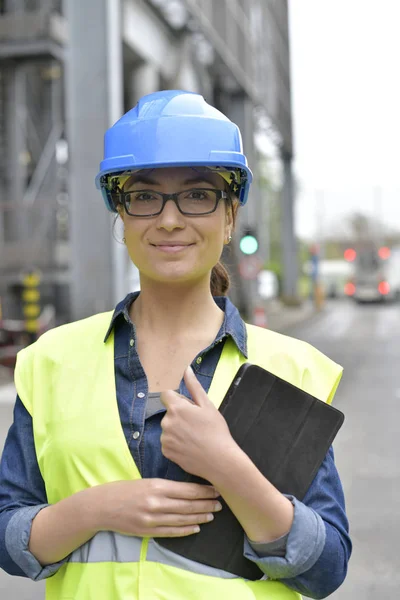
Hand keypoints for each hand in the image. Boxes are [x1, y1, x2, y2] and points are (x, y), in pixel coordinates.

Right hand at [98, 478, 221, 536]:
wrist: (102, 506)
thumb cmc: (125, 490)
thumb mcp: (146, 481)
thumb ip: (165, 486)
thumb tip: (188, 489)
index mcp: (157, 486)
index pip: (187, 490)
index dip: (204, 491)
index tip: (216, 490)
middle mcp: (156, 503)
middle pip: (188, 505)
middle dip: (206, 504)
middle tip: (219, 503)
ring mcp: (152, 519)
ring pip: (182, 519)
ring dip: (199, 517)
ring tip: (211, 515)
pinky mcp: (148, 531)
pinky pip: (171, 531)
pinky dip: (186, 530)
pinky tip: (196, 527)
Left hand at [160, 366, 236, 480]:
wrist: (219, 460)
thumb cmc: (216, 430)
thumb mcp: (207, 405)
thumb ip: (194, 386)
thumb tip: (186, 369)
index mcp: (176, 408)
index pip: (166, 395)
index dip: (178, 399)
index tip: (189, 408)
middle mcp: (166, 422)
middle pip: (169, 412)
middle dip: (179, 415)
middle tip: (197, 425)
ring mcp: (165, 438)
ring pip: (168, 428)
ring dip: (177, 429)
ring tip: (194, 437)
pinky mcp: (166, 452)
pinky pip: (168, 442)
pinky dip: (176, 443)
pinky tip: (189, 446)